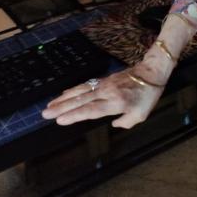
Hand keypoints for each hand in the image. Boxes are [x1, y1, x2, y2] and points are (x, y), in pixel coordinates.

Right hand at [41, 64, 164, 128]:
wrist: (151, 72)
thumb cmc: (148, 96)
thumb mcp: (141, 115)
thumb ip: (126, 122)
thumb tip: (114, 124)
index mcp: (116, 103)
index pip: (91, 110)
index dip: (75, 115)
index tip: (60, 120)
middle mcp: (107, 92)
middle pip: (81, 100)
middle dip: (62, 107)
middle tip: (45, 113)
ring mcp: (105, 84)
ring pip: (81, 91)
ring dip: (64, 98)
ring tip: (50, 105)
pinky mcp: (105, 80)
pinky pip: (86, 85)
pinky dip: (74, 90)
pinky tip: (65, 93)